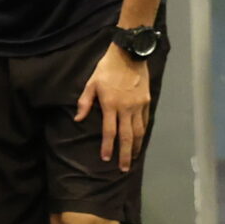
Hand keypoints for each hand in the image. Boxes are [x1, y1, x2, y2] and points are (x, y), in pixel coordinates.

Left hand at [75, 45, 154, 171]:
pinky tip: (140, 140)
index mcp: (111, 105)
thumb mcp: (91, 84)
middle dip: (125, 154)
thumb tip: (78, 119)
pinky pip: (145, 121)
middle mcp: (126, 108)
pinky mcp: (146, 101)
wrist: (129, 55)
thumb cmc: (106, 69)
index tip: (106, 159)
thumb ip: (85, 103)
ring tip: (134, 158)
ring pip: (138, 131)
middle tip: (124, 168)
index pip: (109, 132)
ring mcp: (138, 106)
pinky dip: (143, 133)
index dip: (108, 147)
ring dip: (136, 147)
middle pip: (127, 136)